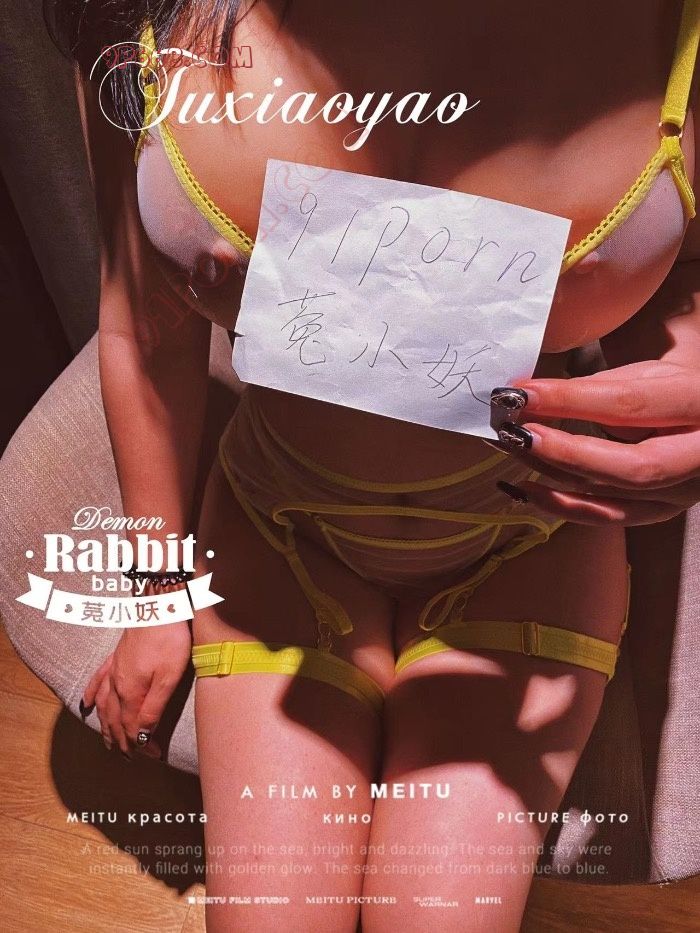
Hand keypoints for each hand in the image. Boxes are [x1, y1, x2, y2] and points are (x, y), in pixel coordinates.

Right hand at [81, 620, 191, 758]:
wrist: (159, 606)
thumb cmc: (169, 639)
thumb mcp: (169, 676)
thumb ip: (154, 707)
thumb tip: (143, 736)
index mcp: (131, 691)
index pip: (132, 727)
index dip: (141, 745)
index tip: (152, 756)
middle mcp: (117, 684)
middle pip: (115, 720)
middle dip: (122, 741)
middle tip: (129, 758)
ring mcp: (114, 669)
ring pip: (105, 705)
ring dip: (106, 726)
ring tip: (108, 743)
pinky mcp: (115, 656)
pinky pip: (98, 680)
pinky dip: (92, 694)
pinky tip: (87, 704)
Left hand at [492, 360, 699, 524]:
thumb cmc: (675, 382)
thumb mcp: (651, 367)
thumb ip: (600, 385)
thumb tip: (534, 397)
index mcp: (698, 402)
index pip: (630, 405)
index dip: (570, 401)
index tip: (522, 394)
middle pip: (631, 466)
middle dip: (566, 451)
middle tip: (518, 433)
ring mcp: (684, 490)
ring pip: (615, 494)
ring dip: (556, 474)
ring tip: (515, 449)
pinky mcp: (663, 509)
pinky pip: (609, 516)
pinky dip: (563, 505)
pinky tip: (527, 488)